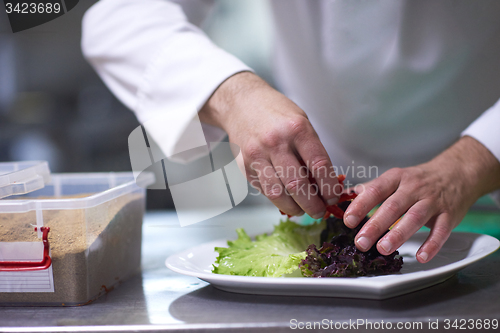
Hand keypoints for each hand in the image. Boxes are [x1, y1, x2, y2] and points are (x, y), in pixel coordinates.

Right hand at [199, 72, 340, 217]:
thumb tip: (324, 185)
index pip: (319, 165)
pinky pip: (264, 190)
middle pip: (298, 185)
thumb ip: (312, 152)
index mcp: (297, 129)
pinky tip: (286, 200)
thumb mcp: (301, 123)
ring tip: (303, 210)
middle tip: (319, 212)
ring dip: (294, 208)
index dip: (329, 187)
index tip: (334, 198)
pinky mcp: (245, 166)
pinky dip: (277, 199)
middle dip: (313, 205)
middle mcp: (276, 143)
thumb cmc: (277, 114)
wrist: (242, 104)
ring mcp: (257, 155)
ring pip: (278, 194)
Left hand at [344, 136, 499, 262]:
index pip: (376, 190)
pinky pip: (441, 231)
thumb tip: (345, 197)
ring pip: (414, 218)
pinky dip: (432, 245)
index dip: (361, 205)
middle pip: (392, 207)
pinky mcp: (449, 215)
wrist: (457, 173)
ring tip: (382, 249)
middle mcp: (414, 188)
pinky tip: (421, 256)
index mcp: (397, 178)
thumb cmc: (420, 180)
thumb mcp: (395, 178)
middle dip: (375, 225)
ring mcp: (433, 201)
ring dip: (398, 234)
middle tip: (360, 242)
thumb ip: (372, 189)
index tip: (348, 220)